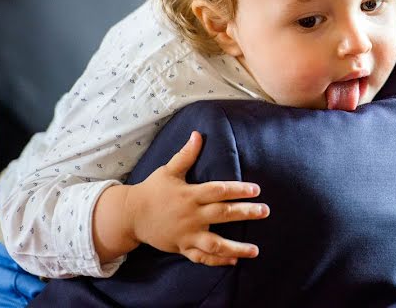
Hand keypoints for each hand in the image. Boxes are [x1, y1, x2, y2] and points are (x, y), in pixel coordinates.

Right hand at [126, 131, 268, 265]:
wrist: (130, 216)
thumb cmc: (153, 190)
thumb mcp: (168, 171)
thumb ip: (185, 155)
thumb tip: (197, 134)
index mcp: (190, 195)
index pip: (217, 191)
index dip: (237, 190)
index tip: (256, 190)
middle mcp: (191, 215)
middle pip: (222, 214)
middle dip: (245, 213)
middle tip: (264, 211)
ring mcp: (187, 234)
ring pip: (215, 243)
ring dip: (236, 247)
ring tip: (255, 250)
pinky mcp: (182, 247)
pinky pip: (202, 257)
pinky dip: (217, 261)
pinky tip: (234, 260)